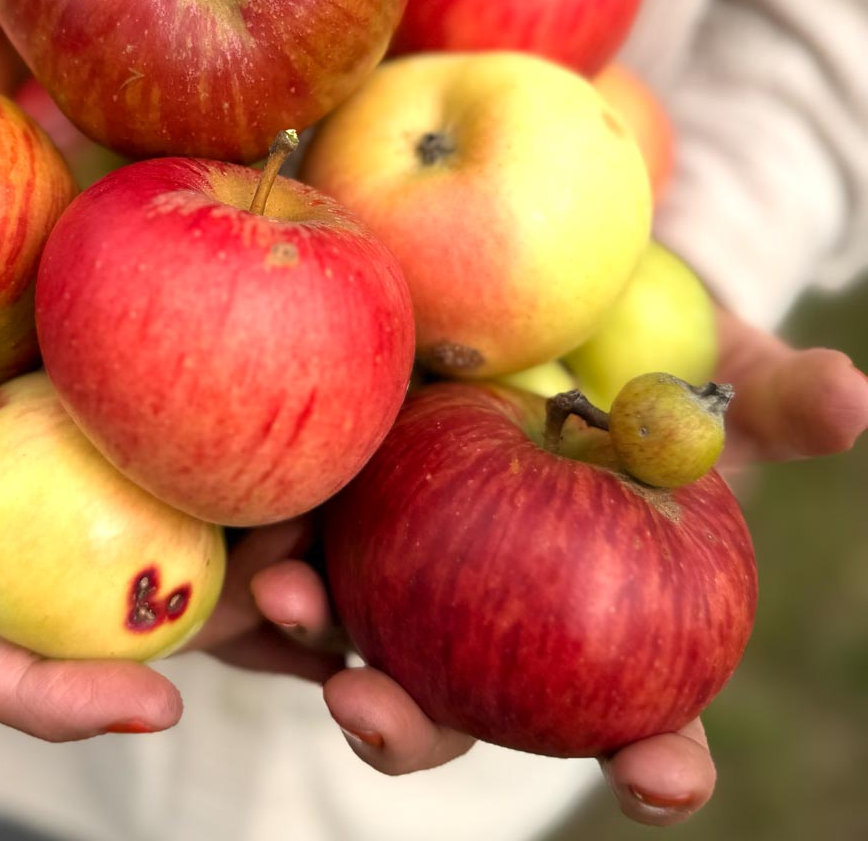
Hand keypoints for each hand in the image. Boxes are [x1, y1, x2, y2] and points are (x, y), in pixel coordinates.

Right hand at [0, 160, 336, 739]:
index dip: (40, 693)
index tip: (150, 706)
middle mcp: (8, 510)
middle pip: (106, 619)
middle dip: (206, 646)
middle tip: (304, 629)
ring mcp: (73, 469)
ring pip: (176, 557)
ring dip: (267, 582)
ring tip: (344, 572)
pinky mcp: (132, 415)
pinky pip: (209, 466)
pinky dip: (271, 483)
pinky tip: (347, 462)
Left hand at [243, 305, 866, 826]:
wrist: (566, 293)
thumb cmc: (656, 348)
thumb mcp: (715, 369)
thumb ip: (770, 401)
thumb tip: (854, 396)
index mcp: (607, 611)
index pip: (643, 714)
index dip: (657, 759)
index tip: (653, 773)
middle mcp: (506, 611)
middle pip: (461, 704)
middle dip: (413, 726)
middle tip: (372, 708)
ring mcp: (424, 567)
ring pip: (364, 635)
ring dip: (318, 641)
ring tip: (288, 604)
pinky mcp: (359, 505)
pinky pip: (315, 540)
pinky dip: (283, 548)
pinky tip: (259, 531)